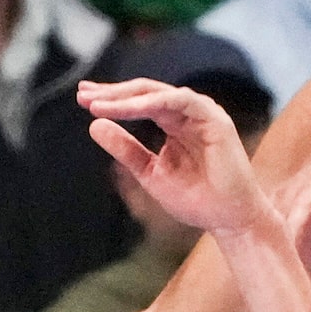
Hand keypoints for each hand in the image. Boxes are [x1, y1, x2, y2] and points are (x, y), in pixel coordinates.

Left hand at [79, 78, 269, 234]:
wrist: (227, 219)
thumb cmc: (195, 199)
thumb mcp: (149, 172)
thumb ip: (125, 149)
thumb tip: (94, 125)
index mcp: (174, 122)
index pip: (139, 102)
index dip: (111, 100)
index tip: (83, 100)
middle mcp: (187, 112)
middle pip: (144, 92)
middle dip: (112, 93)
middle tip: (83, 95)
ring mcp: (202, 113)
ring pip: (157, 93)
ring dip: (126, 97)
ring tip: (98, 104)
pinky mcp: (214, 118)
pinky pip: (178, 101)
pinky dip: (151, 102)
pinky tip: (128, 107)